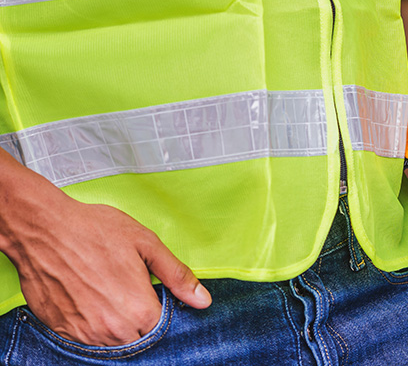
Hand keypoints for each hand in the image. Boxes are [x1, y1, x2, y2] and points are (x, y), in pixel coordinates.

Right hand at [0, 160, 210, 345]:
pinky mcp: (63, 330)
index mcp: (140, 310)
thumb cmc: (93, 231)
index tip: (154, 295)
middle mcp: (113, 329)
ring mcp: (86, 333)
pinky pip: (86, 339)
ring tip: (109, 292)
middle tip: (129, 290)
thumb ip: (176, 276)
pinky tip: (90, 299)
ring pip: (113, 341)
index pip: (164, 327)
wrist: (43, 229)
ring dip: (117, 324)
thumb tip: (203, 300)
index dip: (163, 310)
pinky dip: (93, 325)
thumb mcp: (146, 245)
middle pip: (140, 337)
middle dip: (141, 318)